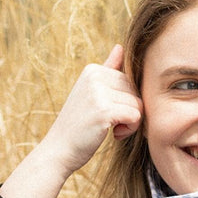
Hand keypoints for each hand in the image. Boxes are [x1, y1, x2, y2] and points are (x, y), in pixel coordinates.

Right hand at [41, 45, 142, 176]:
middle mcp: (94, 76)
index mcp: (92, 69)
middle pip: (136, 92)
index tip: (105, 111)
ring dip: (129, 122)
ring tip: (109, 128)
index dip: (123, 101)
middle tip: (108, 122)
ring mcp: (98, 92)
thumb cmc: (79, 125)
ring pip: (138, 105)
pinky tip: (113, 134)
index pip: (129, 81)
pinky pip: (136, 116)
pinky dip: (129, 130)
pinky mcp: (104, 110)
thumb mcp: (91, 92)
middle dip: (128, 111)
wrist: (58, 151)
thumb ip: (107, 69)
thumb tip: (120, 46)